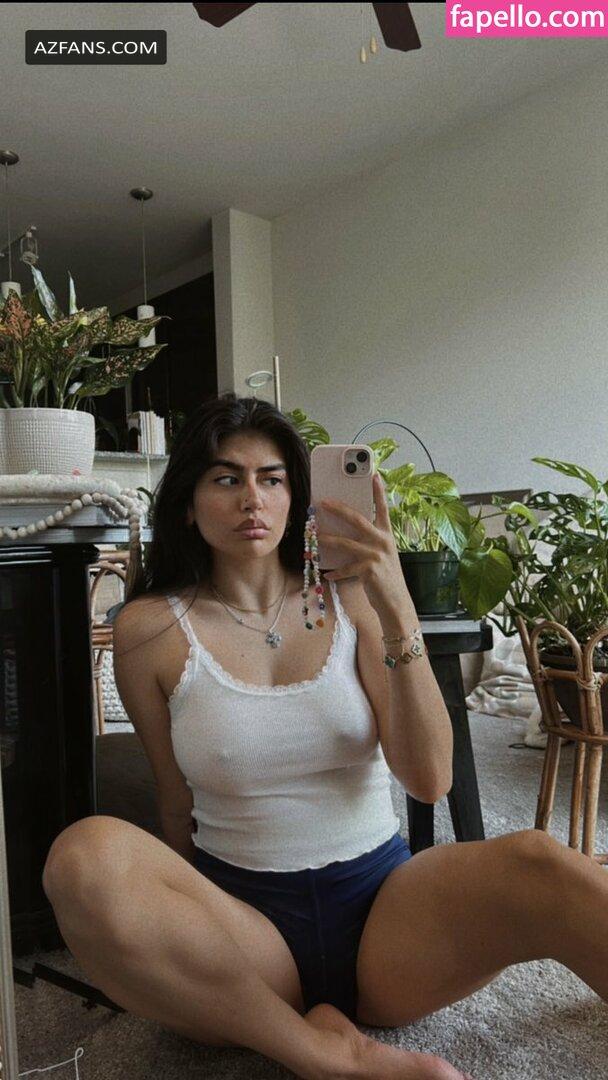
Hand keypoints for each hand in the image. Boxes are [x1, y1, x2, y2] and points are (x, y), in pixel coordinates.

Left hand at [318, 472, 411, 617]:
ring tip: (315, 536)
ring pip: (346, 543)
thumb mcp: (382, 555)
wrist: (396, 602)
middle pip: (358, 519)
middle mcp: (383, 541)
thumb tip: (345, 533)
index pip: (383, 508)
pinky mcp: (369, 570)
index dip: (379, 491)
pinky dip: (335, 572)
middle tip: (323, 502)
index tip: (374, 474)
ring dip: (328, 539)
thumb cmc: (386, 577)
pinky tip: (327, 574)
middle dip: (339, 509)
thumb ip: (369, 542)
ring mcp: (376, 555)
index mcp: (387, 535)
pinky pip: (345, 568)